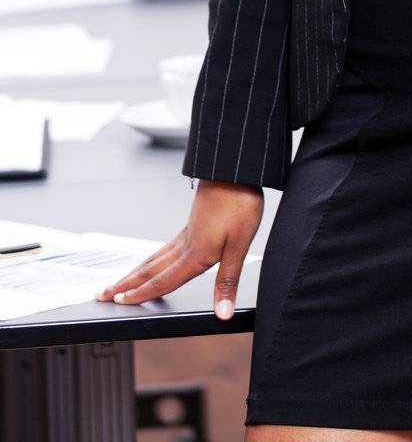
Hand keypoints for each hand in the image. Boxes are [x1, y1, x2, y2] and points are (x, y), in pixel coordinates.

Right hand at [94, 179, 262, 319]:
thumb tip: (222, 312)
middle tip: (101, 294)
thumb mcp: (240, 244)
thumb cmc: (239, 202)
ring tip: (120, 280)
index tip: (118, 303)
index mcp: (195, 254)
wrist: (235, 169)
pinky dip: (153, 257)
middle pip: (150, 270)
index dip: (141, 294)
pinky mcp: (193, 222)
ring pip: (155, 257)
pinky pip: (166, 246)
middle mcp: (186, 244)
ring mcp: (187, 232)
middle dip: (125, 284)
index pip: (163, 281)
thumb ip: (228, 280)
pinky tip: (156, 258)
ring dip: (135, 271)